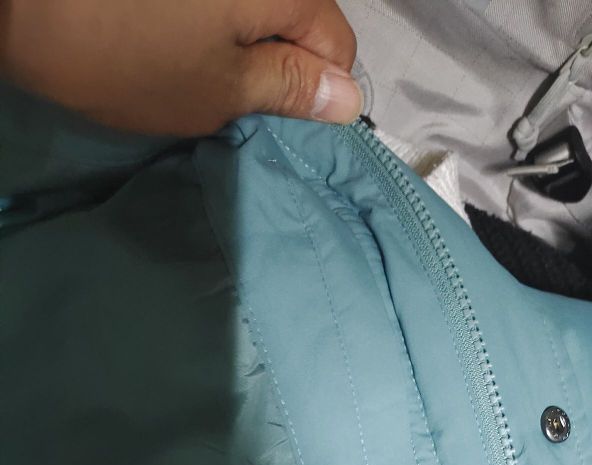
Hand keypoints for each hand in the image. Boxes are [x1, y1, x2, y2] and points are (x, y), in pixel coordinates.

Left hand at [0, 0, 362, 134]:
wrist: (23, 0)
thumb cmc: (130, 56)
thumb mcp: (220, 90)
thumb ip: (289, 89)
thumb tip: (349, 99)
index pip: (337, 44)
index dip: (315, 89)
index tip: (276, 116)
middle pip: (298, 17)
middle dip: (275, 61)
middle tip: (231, 99)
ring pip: (257, 9)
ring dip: (240, 42)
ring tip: (193, 68)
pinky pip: (218, 3)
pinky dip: (207, 21)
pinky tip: (171, 37)